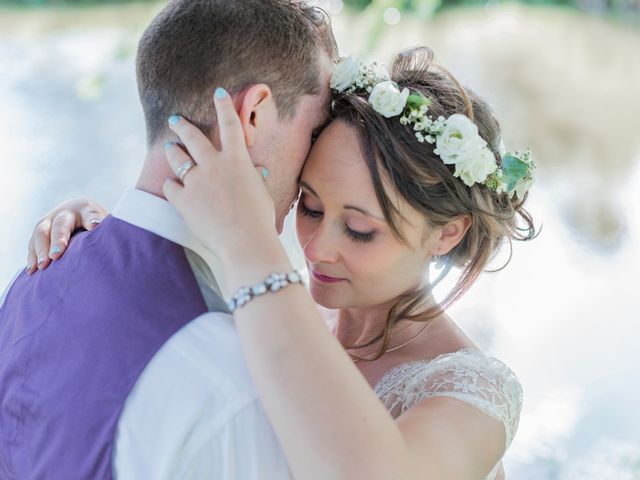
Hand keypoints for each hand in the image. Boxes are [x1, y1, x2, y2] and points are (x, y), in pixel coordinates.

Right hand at [26, 198, 107, 273]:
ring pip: (41, 232)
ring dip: (40, 250)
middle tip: (56, 255)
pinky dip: (31, 256)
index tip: (95, 227)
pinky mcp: (40, 231)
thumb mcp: (106, 224)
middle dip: (58, 239)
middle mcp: (66, 212)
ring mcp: (50, 220)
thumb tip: (122, 245)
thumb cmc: (98, 225)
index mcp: (87, 209)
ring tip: (41, 266)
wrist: (79, 213)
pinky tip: (32, 270)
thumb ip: (108, 232)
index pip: (90, 214)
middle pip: (60, 223)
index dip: (92, 220)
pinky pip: (32, 242)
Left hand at [162, 88, 281, 269]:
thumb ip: (254, 178)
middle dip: (183, 126)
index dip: (224, 106)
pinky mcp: (183, 199)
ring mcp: (196, 181)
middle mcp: (214, 165)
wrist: (244, 242)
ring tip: (169, 147)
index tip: (218, 92)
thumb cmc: (259, 219)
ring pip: (178, 158)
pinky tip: (169, 183)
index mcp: (237, 160)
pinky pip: (171, 186)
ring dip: (173, 150)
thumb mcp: (261, 193)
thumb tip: (258, 170)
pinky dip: (171, 184)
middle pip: (193, 137)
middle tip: (175, 120)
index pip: (230, 125)